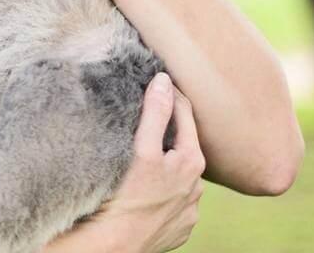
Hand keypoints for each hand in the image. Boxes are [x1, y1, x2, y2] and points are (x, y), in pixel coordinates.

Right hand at [47, 72, 204, 252]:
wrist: (115, 247)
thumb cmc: (127, 198)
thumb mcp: (142, 149)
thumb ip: (156, 113)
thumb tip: (164, 80)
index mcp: (193, 162)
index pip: (185, 113)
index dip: (170, 92)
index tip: (156, 78)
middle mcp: (198, 187)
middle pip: (183, 142)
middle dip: (167, 126)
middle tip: (146, 110)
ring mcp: (189, 210)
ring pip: (178, 172)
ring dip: (166, 158)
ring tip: (143, 149)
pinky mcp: (178, 227)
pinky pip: (173, 198)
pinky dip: (163, 185)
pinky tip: (145, 184)